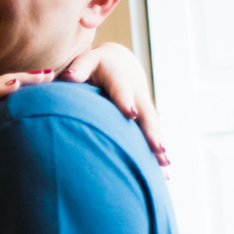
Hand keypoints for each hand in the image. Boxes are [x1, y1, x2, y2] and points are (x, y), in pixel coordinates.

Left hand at [58, 43, 168, 167]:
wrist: (121, 63)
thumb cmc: (97, 64)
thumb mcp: (87, 60)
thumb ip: (79, 68)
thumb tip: (68, 77)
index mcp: (119, 78)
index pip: (122, 90)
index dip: (125, 101)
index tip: (130, 113)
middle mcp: (136, 94)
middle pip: (145, 114)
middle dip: (151, 132)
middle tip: (158, 148)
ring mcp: (143, 107)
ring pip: (152, 127)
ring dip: (159, 146)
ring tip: (164, 166)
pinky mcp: (146, 117)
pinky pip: (152, 134)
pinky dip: (157, 152)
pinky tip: (162, 172)